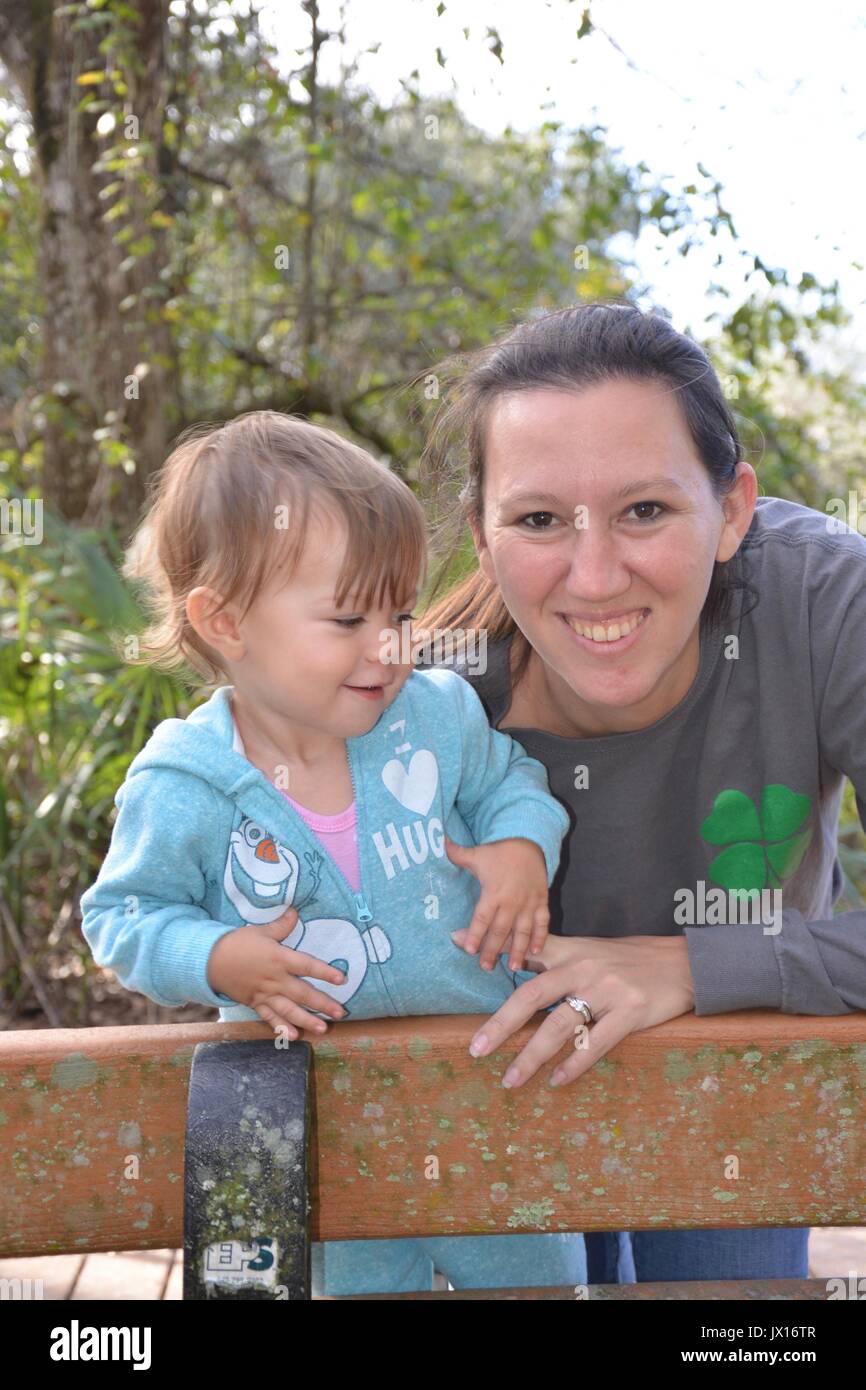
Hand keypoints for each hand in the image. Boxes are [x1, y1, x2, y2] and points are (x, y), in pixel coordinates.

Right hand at [207, 906, 348, 1038]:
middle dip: (323, 1003)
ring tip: (323, 1028)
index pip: (307, 966)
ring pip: (289, 1010)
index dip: (325, 972)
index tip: (342, 979)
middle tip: (341, 1012)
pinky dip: (282, 1028)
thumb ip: (281, 925)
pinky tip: (293, 1036)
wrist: (209, 961)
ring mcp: (265, 994)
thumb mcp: (260, 930)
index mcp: (279, 959)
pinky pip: (270, 1018)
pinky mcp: (255, 1003)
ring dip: (307, 1020)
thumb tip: (296, 911)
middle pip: (303, 993)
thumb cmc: (237, 943)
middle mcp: (275, 979)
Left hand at [444, 834, 549, 971]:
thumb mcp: (477, 853)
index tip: (468, 949)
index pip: (482, 917)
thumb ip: (456, 853)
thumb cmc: (500, 852)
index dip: (475, 933)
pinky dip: (540, 936)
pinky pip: (543, 922)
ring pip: (523, 931)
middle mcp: (511, 901)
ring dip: (519, 950)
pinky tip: (536, 951)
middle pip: (500, 930)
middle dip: (493, 950)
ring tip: (514, 967)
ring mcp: (528, 903)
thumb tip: (438, 841)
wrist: (529, 842)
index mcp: (493, 892)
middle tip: (486, 967)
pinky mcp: (541, 902)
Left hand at [466, 934, 695, 1088]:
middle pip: (532, 996)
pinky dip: (575, 1064)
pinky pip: (597, 1043)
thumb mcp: (585, 948)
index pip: (525, 956)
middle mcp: (583, 968)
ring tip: (511, 1080)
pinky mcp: (631, 1012)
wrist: (683, 963)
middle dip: (502, 1025)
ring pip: (561, 1025)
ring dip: (533, 1056)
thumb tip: (498, 946)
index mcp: (570, 953)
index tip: (460, 953)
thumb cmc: (626, 960)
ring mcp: (608, 990)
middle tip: (477, 1051)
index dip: (494, 959)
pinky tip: (558, 1081)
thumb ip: (543, 948)